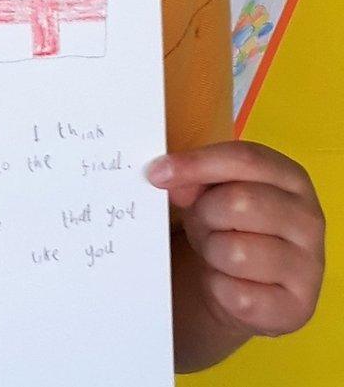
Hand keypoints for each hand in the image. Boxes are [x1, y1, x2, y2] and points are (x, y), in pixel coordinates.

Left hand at [146, 141, 324, 337]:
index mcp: (291, 177)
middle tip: (202, 223)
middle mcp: (309, 218)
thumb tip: (170, 180)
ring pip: (236, 252)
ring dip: (212, 252)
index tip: (156, 173)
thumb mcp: (211, 193)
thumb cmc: (228, 225)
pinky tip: (228, 283)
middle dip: (205, 213)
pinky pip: (239, 295)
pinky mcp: (297, 308)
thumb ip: (194, 179)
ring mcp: (309, 266)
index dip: (197, 163)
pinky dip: (220, 288)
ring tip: (218, 252)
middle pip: (240, 202)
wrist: (247, 287)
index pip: (244, 159)